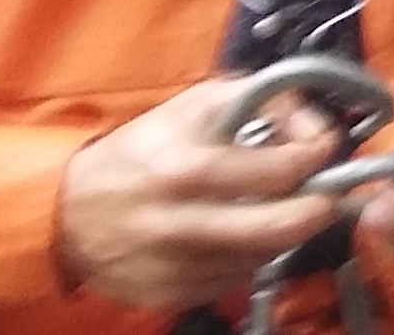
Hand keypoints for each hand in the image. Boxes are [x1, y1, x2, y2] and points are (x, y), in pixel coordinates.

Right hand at [55, 78, 342, 307]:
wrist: (66, 213)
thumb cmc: (140, 152)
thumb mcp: (195, 104)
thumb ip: (261, 99)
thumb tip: (314, 121)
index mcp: (184, 168)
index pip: (279, 169)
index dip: (316, 155)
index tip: (324, 148)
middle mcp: (178, 223)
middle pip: (281, 227)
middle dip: (320, 207)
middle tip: (327, 192)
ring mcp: (174, 265)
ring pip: (265, 255)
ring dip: (284, 231)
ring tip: (276, 206)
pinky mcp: (170, 295)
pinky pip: (236, 278)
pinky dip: (249, 255)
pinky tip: (236, 232)